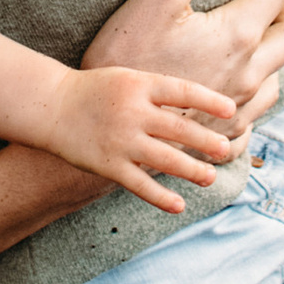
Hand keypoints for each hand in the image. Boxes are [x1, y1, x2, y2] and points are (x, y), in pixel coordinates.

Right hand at [41, 63, 245, 214]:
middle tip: (225, 149)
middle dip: (205, 141)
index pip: (181, 91)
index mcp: (139, 85)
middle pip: (178, 129)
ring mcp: (121, 140)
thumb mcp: (129, 78)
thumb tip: (200, 109)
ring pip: (164, 159)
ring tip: (210, 177)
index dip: (208, 100)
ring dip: (190, 170)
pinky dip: (160, 197)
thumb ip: (160, 93)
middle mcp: (132, 112)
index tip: (231, 110)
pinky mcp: (108, 165)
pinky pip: (139, 184)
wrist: (52, 106)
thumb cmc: (97, 90)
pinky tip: (179, 205)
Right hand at [83, 0, 283, 135]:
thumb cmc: (126, 58)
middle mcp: (249, 74)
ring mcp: (238, 108)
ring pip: (277, 76)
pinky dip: (257, 85)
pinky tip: (238, 78)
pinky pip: (256, 110)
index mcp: (240, 37)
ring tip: (258, 26)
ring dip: (275, 46)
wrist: (106, 127)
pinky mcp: (222, 132)